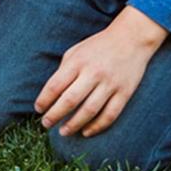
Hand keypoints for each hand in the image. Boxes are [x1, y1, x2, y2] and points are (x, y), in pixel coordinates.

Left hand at [35, 6, 166, 137]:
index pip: (55, 85)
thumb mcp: (76, 52)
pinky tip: (86, 132)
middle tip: (46, 124)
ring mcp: (110, 84)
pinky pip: (110, 114)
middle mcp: (94, 73)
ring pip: (89, 111)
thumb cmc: (98, 46)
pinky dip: (97, 126)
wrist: (131, 38)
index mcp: (78, 62)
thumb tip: (50, 95)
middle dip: (55, 115)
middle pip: (70, 100)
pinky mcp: (125, 92)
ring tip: (63, 132)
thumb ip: (63, 71)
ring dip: (74, 125)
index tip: (38, 109)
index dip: (44, 100)